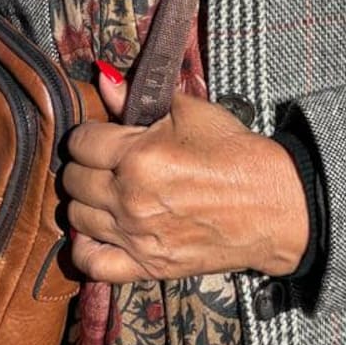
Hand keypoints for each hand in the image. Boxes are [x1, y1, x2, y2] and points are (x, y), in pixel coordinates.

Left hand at [62, 69, 308, 283]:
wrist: (271, 204)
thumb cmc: (233, 152)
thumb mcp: (189, 111)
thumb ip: (138, 96)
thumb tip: (104, 78)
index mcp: (137, 156)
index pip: (81, 142)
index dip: (88, 134)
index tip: (100, 135)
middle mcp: (129, 198)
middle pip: (74, 181)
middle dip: (83, 165)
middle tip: (102, 161)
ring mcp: (136, 236)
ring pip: (77, 219)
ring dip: (84, 202)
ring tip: (103, 192)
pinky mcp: (148, 266)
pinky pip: (93, 264)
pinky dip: (85, 249)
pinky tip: (96, 232)